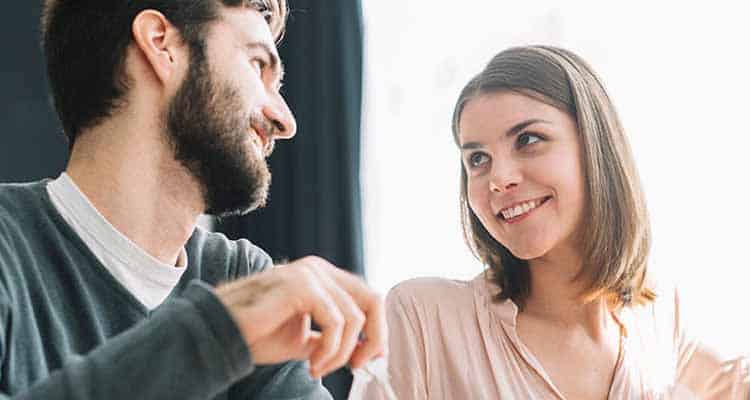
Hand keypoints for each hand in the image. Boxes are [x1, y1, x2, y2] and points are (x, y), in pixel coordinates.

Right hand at [216, 256, 386, 377]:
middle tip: (355, 366)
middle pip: (372, 300)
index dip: (376, 329)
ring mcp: (309, 273)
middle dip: (372, 338)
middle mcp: (318, 269)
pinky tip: (312, 365)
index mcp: (322, 275)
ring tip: (318, 368)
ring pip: (354, 317)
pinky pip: (335, 323)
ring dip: (341, 353)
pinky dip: (330, 351)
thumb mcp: (304, 338)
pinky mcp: (300, 286)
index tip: (367, 359)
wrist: (220, 333)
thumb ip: (332, 337)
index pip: (367, 297)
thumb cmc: (257, 335)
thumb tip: (367, 349)